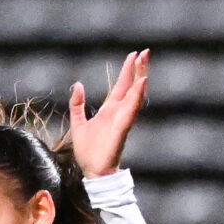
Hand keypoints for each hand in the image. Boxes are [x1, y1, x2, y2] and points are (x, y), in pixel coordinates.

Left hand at [67, 49, 150, 178]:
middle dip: (138, 69)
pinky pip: (132, 109)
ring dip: (141, 77)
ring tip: (145, 61)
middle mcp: (119, 112)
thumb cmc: (88, 152)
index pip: (121, 86)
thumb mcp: (77, 123)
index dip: (128, 70)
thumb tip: (78, 85)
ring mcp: (122, 119)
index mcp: (109, 110)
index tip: (134, 55)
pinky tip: (142, 83)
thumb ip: (77, 104)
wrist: (92, 171)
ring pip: (135, 94)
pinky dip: (137, 96)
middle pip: (131, 86)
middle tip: (146, 51)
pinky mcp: (122, 127)